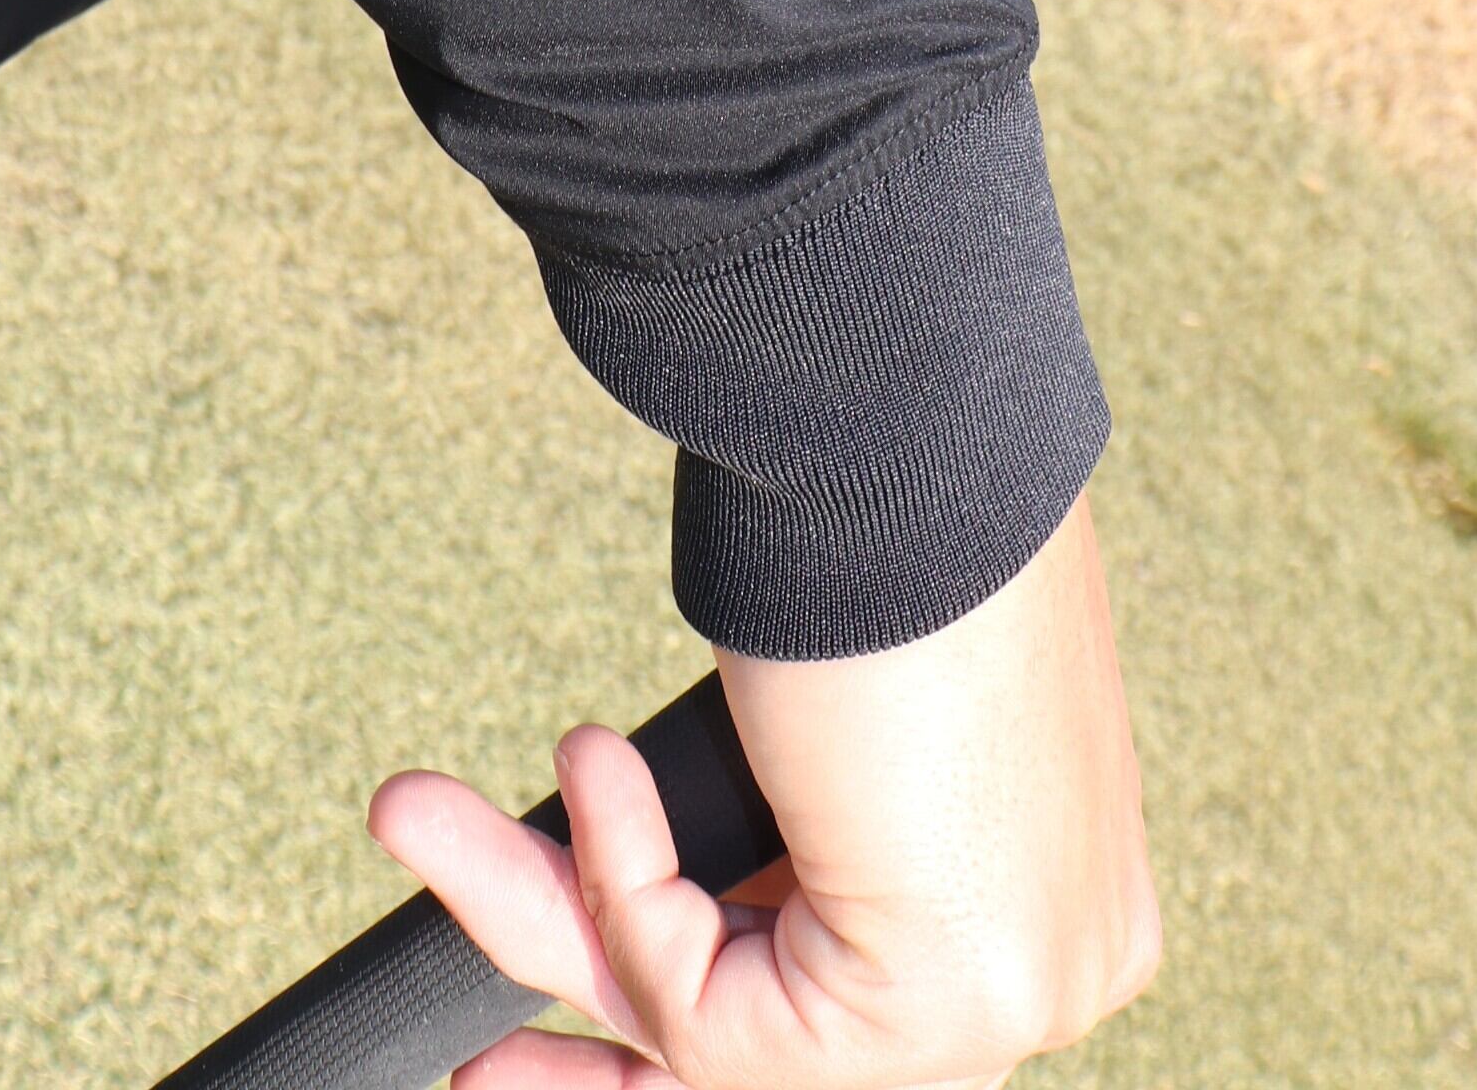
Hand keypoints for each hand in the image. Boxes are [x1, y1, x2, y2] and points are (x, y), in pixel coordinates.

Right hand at [367, 490, 1159, 1089]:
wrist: (910, 448)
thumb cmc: (890, 519)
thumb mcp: (843, 713)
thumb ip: (823, 826)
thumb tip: (736, 893)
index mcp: (1064, 885)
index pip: (849, 999)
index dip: (696, 992)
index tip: (569, 995)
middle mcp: (1058, 957)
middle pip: (777, 1033)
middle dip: (605, 1005)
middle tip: (483, 1065)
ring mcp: (1015, 990)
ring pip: (720, 1031)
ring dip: (539, 913)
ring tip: (411, 811)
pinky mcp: (940, 997)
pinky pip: (714, 1014)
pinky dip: (621, 878)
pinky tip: (590, 760)